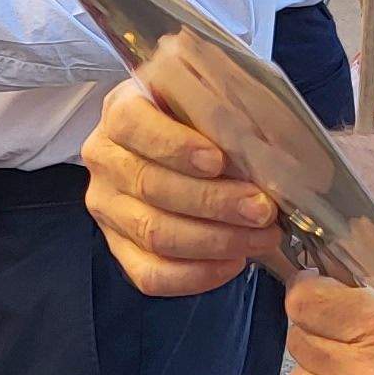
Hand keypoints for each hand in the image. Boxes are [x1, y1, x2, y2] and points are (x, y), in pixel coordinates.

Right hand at [80, 79, 282, 297]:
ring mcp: (108, 208)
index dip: (173, 145)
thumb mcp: (208, 100)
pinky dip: (197, 274)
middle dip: (213, 202)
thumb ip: (226, 110)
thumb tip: (267, 147)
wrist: (183, 152)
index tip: (217, 161)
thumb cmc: (203, 124)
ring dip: (215, 240)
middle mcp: (106, 159)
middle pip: (150, 185)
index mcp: (121, 110)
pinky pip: (150, 274)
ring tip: (262, 237)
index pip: (132, 124)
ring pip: (154, 232)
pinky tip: (234, 262)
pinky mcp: (118, 248)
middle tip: (262, 209)